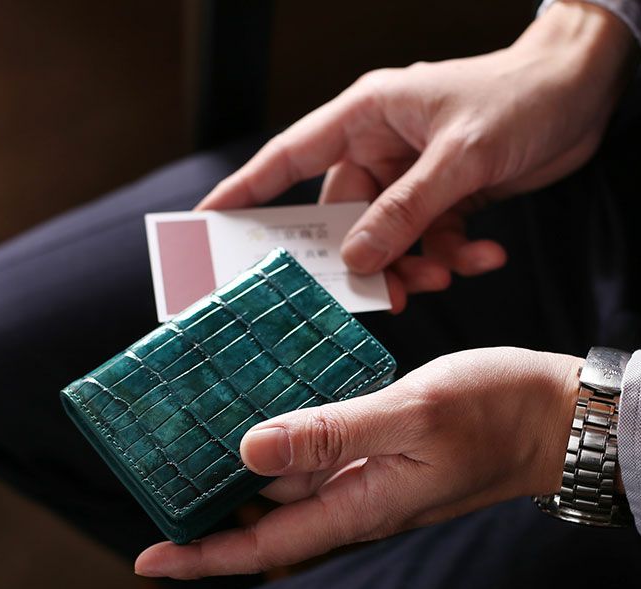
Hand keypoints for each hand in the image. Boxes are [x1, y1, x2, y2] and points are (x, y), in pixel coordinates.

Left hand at [135, 347, 582, 577]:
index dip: (204, 554)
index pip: (264, 543)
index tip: (149, 557)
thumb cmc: (494, 413)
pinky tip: (257, 409)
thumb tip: (252, 449)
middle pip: (265, 515)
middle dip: (209, 507)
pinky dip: (279, 435)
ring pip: (285, 479)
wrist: (549, 414)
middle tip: (152, 483)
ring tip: (186, 441)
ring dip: (237, 467)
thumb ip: (333, 432)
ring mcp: (363, 470)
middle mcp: (352, 495)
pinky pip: (313, 447)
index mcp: (358, 504)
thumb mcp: (411, 415)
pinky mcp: (373, 444)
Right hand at [197, 2, 635, 311]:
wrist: (581, 92)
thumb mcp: (459, 156)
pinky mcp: (439, 198)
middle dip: (360, 260)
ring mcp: (408, 176)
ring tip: (441, 277)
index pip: (286, 158)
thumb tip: (359, 260)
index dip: (243, 192)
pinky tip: (482, 256)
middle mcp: (378, 150)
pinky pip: (427, 241)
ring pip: (386, 239)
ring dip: (412, 266)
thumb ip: (405, 211)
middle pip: (341, 219)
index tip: (209, 224)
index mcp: (364, 119)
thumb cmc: (519, 96)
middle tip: (375, 294)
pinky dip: (450, 258)